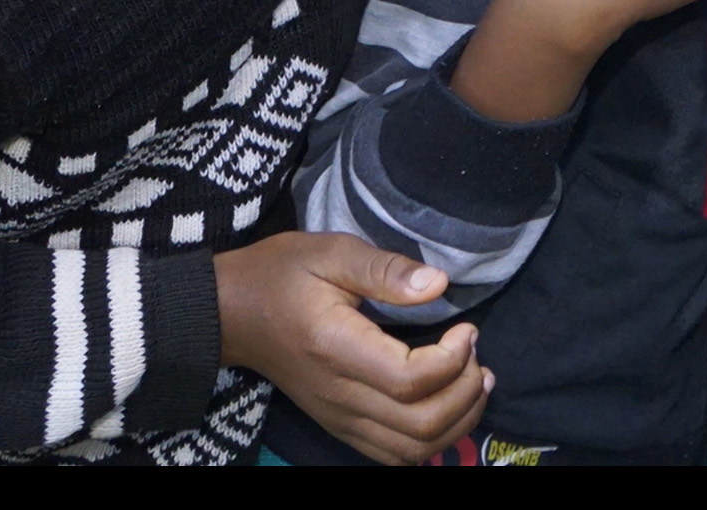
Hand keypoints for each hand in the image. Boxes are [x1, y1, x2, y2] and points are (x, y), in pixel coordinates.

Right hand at [213, 233, 488, 465]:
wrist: (229, 313)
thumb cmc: (280, 275)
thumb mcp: (330, 252)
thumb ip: (384, 269)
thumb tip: (438, 285)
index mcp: (337, 349)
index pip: (409, 381)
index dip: (453, 359)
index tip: (467, 327)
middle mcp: (339, 396)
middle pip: (420, 424)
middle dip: (465, 392)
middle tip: (477, 354)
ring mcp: (338, 418)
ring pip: (412, 450)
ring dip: (456, 420)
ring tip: (473, 379)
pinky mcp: (340, 425)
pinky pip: (392, 454)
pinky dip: (430, 439)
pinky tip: (446, 404)